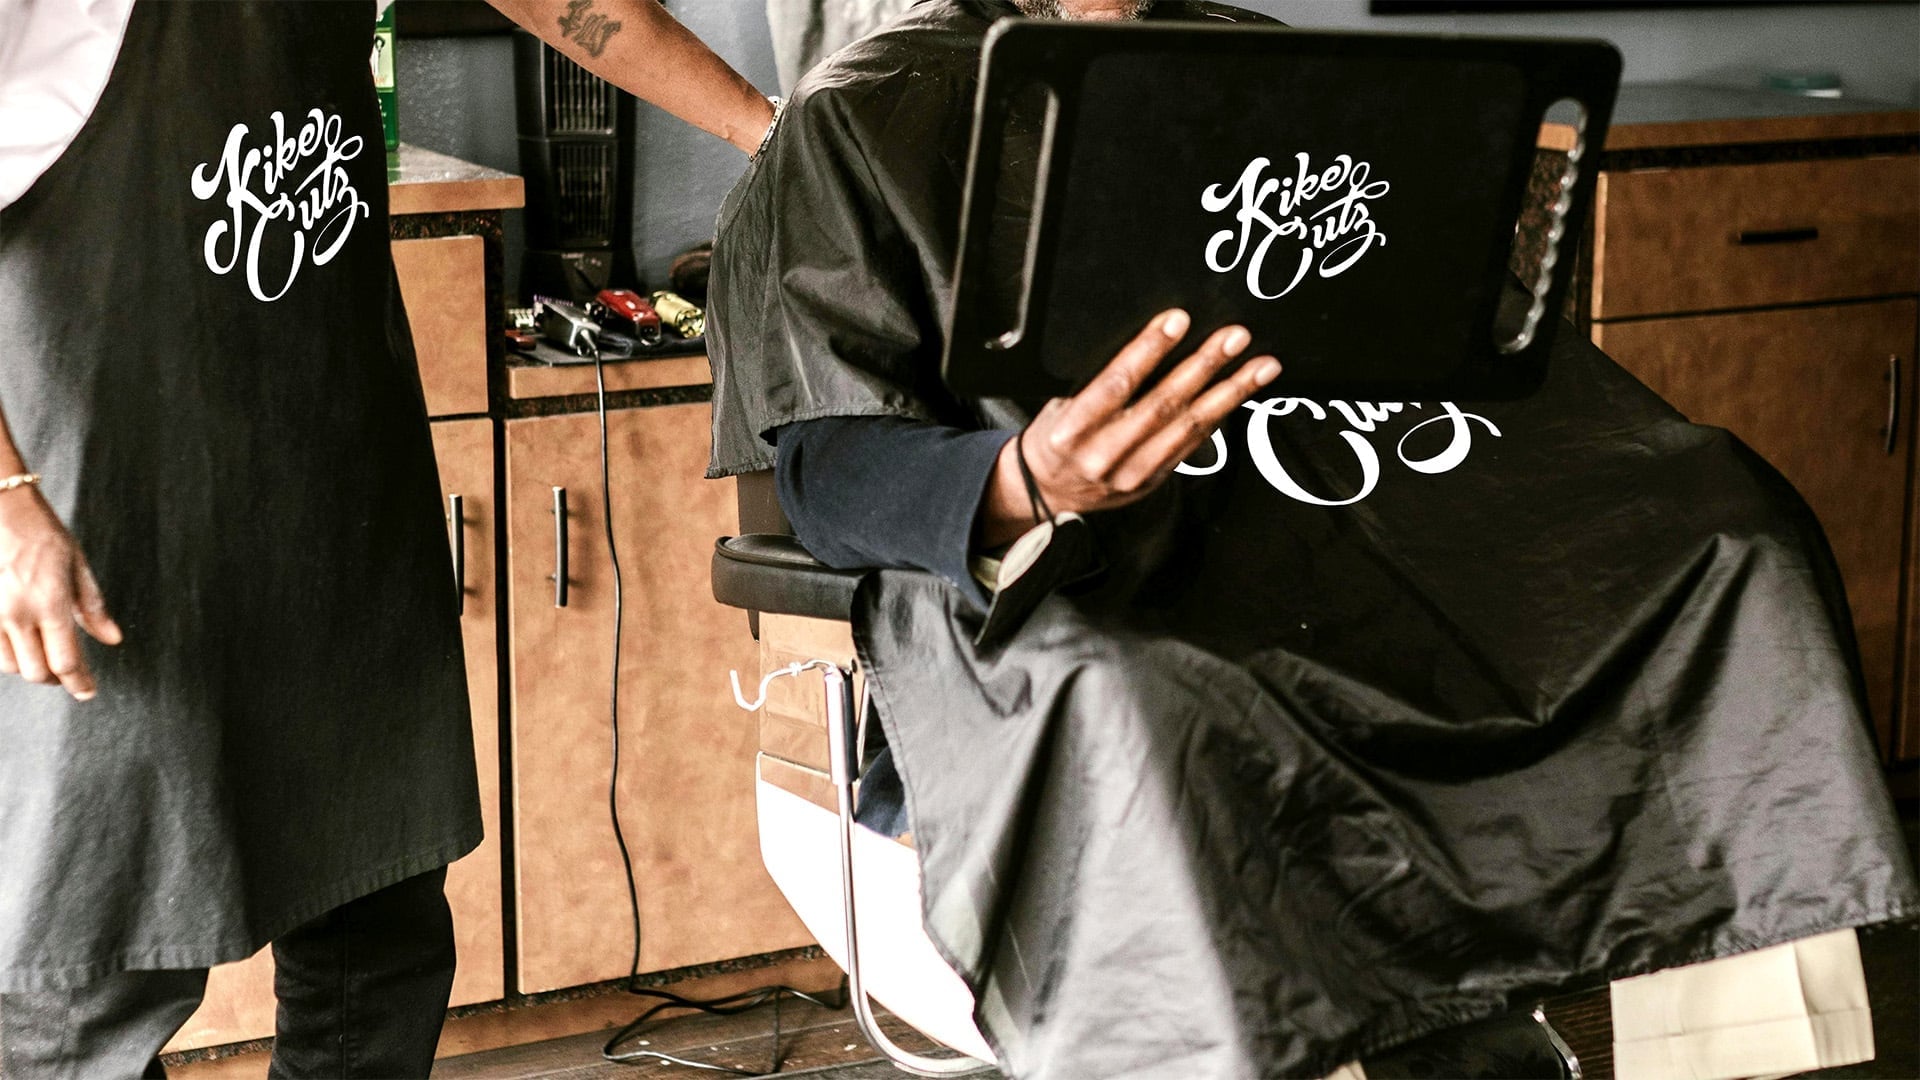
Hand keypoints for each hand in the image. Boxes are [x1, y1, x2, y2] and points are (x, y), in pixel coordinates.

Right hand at [0, 487, 121, 700]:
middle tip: (68, 674)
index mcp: (49, 603)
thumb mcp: (76, 565)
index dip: (79, 683)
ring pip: (9, 665)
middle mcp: (17, 614)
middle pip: (37, 671)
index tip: (88, 692)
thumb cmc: (39, 532)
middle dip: (56, 678)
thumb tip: (112, 639)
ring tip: (43, 655)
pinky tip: (19, 641)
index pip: (67, 660)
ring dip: (29, 666)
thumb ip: (93, 607)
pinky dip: (6, 653)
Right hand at [977, 309, 1279, 547]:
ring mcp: (1133, 473)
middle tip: (1234, 338)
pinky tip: (1242, 393)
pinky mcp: (1154, 482)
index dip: (1149, 350)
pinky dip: (1221, 415)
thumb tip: (1148, 340)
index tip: (1177, 320)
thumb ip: (1096, 381)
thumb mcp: (1059, 405)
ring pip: (1189, 427)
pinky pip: (1193, 444)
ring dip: (1230, 393)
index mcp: (1073, 430)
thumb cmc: (1056, 436)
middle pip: (1162, 404)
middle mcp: (1104, 454)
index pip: (1115, 384)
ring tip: (1260, 367)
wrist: (1047, 492)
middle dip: (1204, 366)